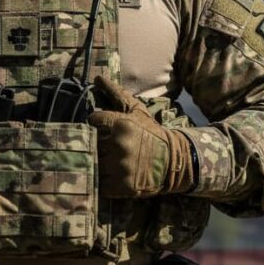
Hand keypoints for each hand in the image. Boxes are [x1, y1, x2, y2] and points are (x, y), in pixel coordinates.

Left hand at [87, 76, 194, 197]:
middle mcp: (119, 146)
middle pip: (90, 142)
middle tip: (99, 143)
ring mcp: (119, 168)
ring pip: (92, 162)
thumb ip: (115, 92)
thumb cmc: (151, 131)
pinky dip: (99, 179)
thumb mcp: (136, 110)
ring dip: (94, 160)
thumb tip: (97, 78)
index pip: (92, 121)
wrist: (173, 161)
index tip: (101, 127)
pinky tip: (106, 173)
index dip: (95, 124)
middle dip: (93, 142)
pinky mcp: (120, 187)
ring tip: (102, 158)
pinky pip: (98, 182)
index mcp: (121, 125)